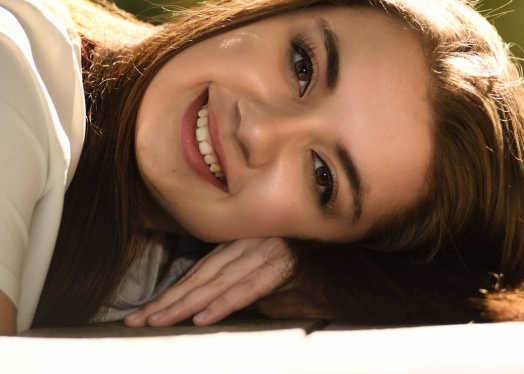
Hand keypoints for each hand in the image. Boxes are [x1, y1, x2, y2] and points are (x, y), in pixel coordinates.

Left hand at [124, 237, 291, 326]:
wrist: (339, 271)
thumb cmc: (299, 280)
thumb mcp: (259, 287)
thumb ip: (232, 289)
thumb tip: (200, 306)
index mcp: (240, 246)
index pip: (198, 272)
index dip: (170, 293)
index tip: (144, 313)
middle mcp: (249, 244)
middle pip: (202, 276)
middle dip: (169, 301)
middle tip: (141, 321)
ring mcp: (266, 252)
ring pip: (220, 281)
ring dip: (188, 304)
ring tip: (162, 321)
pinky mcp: (284, 267)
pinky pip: (250, 287)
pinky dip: (226, 303)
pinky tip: (204, 317)